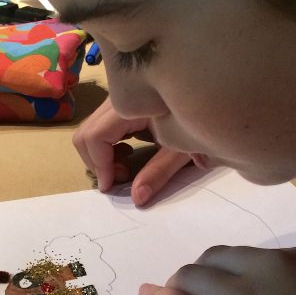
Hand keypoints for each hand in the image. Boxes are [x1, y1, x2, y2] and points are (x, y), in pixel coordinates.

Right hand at [73, 97, 191, 205]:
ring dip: (100, 155)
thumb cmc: (201, 118)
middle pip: (86, 133)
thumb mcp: (182, 147)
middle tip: (122, 177)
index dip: (100, 165)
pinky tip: (128, 152)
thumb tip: (137, 198)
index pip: (96, 136)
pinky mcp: (122, 102)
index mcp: (133, 105)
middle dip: (96, 162)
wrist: (209, 96)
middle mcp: (119, 98)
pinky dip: (106, 145)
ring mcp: (118, 98)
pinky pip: (101, 125)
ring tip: (125, 167)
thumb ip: (159, 171)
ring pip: (90, 130)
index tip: (111, 187)